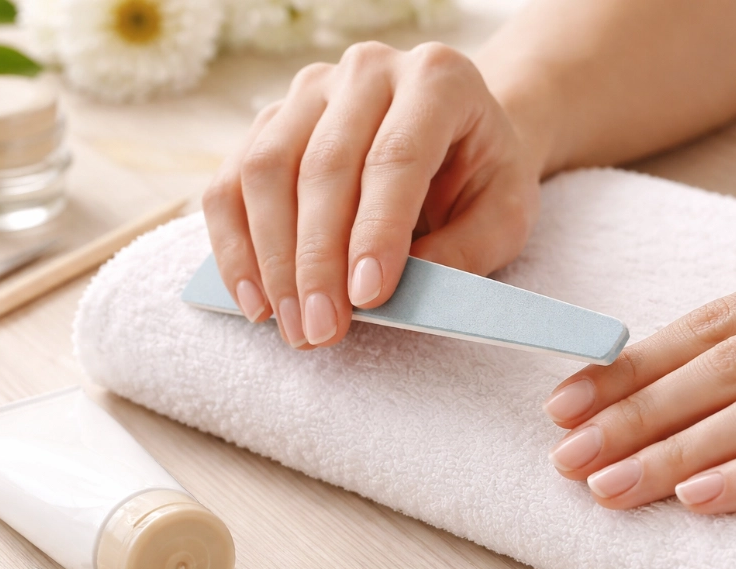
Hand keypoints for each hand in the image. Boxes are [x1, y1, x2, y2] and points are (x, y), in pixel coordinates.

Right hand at [203, 41, 540, 347]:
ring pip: (265, 171)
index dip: (377, 230)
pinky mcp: (269, 122)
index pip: (395, 155)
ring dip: (272, 260)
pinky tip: (256, 301)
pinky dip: (236, 247)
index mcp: (437, 79)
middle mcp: (367, 70)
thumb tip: (392, 295)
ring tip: (293, 327)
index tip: (367, 297)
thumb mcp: (505, 216)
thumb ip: (463, 250)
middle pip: (323, 166)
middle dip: (317, 260)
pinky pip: (230, 184)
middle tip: (322, 330)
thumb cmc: (484, 178)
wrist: (462, 138)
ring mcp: (309, 91)